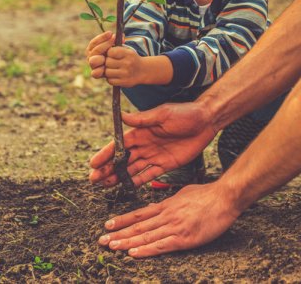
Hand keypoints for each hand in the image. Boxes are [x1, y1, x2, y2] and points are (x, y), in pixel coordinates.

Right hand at [86, 31, 114, 79]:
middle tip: (113, 40)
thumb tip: (122, 36)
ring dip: (100, 58)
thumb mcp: (116, 47)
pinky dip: (100, 70)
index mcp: (92, 49)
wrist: (117, 68)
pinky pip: (95, 73)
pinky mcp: (96, 74)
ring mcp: (93, 66)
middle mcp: (91, 57)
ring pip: (93, 61)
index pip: (94, 42)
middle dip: (104, 45)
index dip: (102, 37)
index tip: (111, 33)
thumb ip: (117, 41)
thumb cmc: (115, 54)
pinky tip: (105, 68)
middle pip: (95, 50)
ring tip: (108, 56)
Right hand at [89, 101, 215, 187]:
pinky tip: (125, 187)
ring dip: (118, 176)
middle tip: (94, 179)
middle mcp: (145, 144)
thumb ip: (143, 119)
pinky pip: (149, 175)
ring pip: (132, 169)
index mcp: (142, 131)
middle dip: (108, 169)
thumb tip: (122, 116)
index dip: (106, 154)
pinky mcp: (166, 164)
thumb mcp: (163, 114)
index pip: (119, 144)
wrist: (206, 121)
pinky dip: (137, 181)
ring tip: (104, 185)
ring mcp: (154, 155)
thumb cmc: (185, 113)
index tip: (93, 164)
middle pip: (122, 159)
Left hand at [97, 182, 240, 257]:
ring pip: (146, 236)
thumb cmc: (208, 195)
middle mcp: (167, 215)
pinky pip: (161, 245)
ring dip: (127, 242)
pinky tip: (133, 253)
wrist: (225, 197)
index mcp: (167, 205)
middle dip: (118, 234)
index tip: (108, 225)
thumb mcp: (184, 193)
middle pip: (138, 227)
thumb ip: (170, 202)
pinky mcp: (184, 238)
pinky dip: (146, 250)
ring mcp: (174, 226)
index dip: (122, 220)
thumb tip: (158, 207)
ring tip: (111, 247)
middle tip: (101, 240)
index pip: (139, 214)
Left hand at [98, 46, 143, 87]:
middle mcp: (128, 63)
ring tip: (113, 69)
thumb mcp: (126, 50)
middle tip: (112, 62)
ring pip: (107, 72)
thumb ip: (115, 46)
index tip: (111, 54)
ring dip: (108, 71)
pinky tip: (115, 75)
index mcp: (128, 53)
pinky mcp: (124, 82)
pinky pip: (110, 80)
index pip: (110, 52)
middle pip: (107, 62)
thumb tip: (105, 42)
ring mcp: (126, 74)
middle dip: (107, 62)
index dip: (109, 53)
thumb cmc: (130, 58)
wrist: (143, 71)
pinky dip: (110, 78)